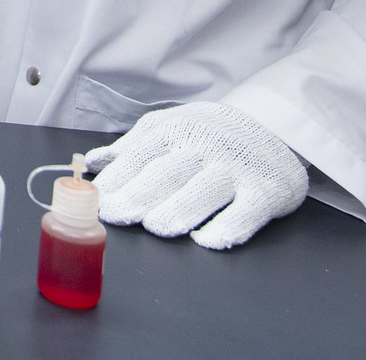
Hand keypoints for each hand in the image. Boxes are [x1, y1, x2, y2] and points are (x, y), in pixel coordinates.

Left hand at [85, 102, 307, 249]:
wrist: (273, 125)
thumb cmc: (211, 132)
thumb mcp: (170, 126)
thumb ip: (132, 146)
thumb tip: (92, 162)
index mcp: (177, 130)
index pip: (141, 155)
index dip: (118, 177)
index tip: (97, 199)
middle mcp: (206, 147)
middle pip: (168, 174)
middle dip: (139, 195)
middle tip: (117, 216)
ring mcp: (236, 169)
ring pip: (203, 192)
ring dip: (178, 210)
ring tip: (156, 227)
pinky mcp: (266, 192)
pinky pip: (245, 212)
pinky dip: (226, 227)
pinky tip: (205, 240)